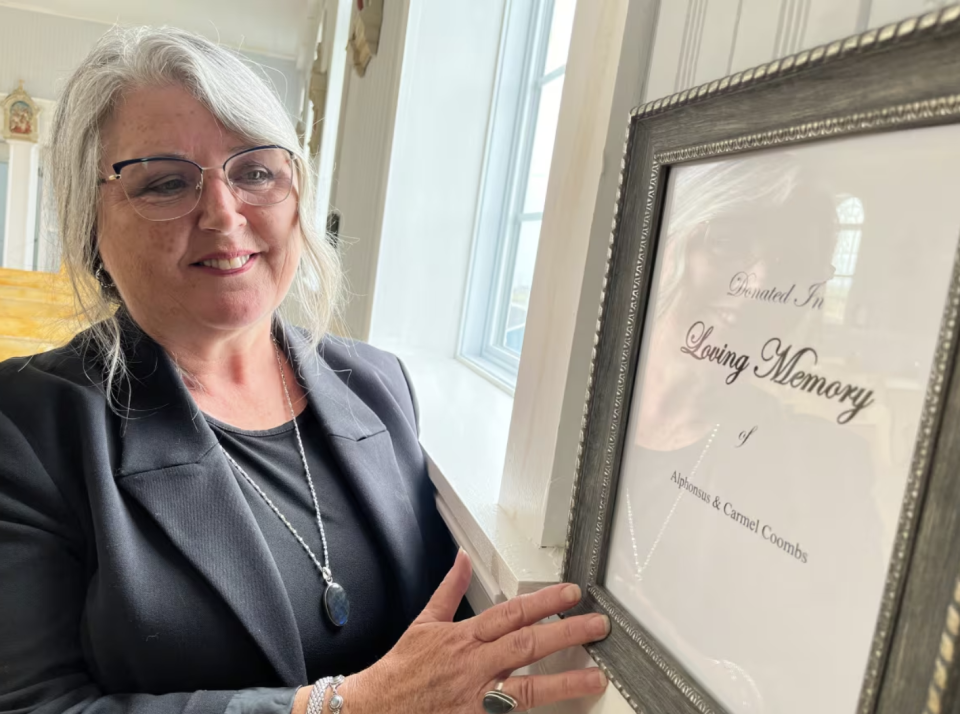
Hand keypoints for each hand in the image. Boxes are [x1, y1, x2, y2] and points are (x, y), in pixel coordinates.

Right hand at [339, 550, 609, 713]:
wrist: (374, 709)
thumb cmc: (401, 670)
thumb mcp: (423, 623)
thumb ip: (449, 591)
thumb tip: (462, 559)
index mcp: (463, 638)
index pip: (511, 613)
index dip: (544, 602)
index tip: (571, 594)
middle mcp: (473, 666)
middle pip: (527, 646)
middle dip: (565, 633)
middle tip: (597, 625)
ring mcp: (476, 699)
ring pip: (527, 688)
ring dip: (564, 682)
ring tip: (595, 678)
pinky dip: (532, 713)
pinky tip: (560, 712)